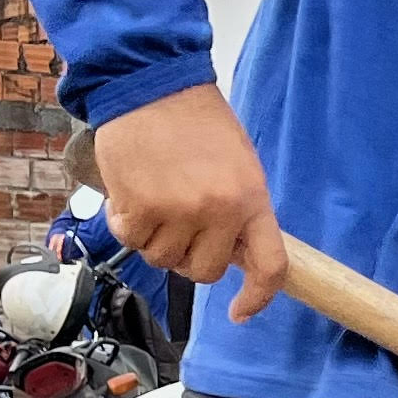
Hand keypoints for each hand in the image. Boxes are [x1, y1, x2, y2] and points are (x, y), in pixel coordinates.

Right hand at [89, 82, 284, 317]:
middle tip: (183, 222)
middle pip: (205, 272)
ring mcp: (176, 212)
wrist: (151, 85)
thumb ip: (240, 210)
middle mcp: (218, 211)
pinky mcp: (137, 209)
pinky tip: (133, 191)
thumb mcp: (239, 165)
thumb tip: (233, 254)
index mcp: (252, 198)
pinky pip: (131, 240)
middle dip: (192, 255)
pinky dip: (127, 223)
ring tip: (157, 196)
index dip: (258, 297)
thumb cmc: (197, 122)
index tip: (241, 312)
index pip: (270, 265)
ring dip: (156, 238)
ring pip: (164, 260)